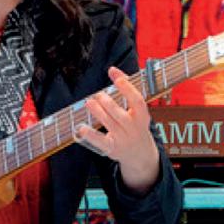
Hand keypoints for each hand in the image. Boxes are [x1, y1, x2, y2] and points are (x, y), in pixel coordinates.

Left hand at [76, 66, 159, 194]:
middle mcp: (134, 128)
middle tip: (99, 95)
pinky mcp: (112, 148)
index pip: (137, 101)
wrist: (140, 154)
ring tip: (89, 102)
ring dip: (99, 113)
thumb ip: (126, 88)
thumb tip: (112, 70)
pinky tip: (81, 127)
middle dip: (108, 104)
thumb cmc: (136, 124)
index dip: (128, 89)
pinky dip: (91, 135)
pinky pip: (101, 142)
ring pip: (110, 125)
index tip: (116, 78)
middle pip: (121, 115)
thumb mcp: (137, 109)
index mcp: (142, 116)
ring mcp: (123, 139)